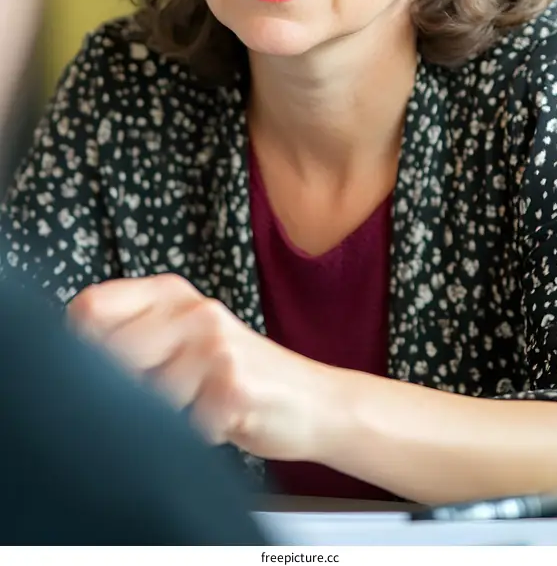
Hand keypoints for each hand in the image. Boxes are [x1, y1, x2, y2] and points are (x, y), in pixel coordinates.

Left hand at [68, 274, 338, 460]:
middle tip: (161, 397)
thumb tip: (71, 356)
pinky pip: (182, 427)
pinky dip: (194, 436)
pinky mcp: (231, 387)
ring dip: (164, 416)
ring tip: (194, 406)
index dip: (80, 348)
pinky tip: (217, 421)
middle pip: (110, 354)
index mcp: (171, 292)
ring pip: (143, 397)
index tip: (98, 370)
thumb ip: (133, 334)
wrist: (314, 400)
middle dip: (123, 391)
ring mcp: (213, 346)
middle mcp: (192, 309)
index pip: (90, 307)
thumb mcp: (185, 336)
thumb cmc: (238, 373)